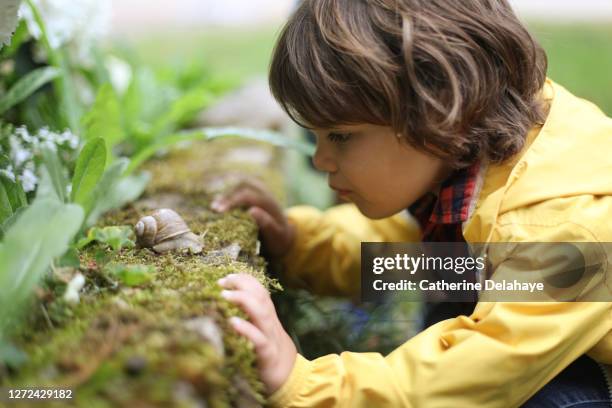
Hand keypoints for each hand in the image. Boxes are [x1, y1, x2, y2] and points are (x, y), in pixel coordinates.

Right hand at [210, 179, 295, 258]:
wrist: (286, 234)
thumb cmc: (279, 237)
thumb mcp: (276, 234)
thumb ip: (267, 223)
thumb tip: (252, 210)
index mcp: (268, 202)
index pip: (247, 195)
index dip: (232, 201)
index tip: (219, 211)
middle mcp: (263, 193)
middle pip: (241, 187)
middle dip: (226, 197)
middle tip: (213, 209)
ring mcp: (259, 192)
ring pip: (239, 186)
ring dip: (226, 194)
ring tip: (213, 207)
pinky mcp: (254, 194)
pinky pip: (239, 189)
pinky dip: (228, 194)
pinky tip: (217, 203)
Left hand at [218, 273, 296, 394]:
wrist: (292, 379)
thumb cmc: (271, 354)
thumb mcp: (262, 332)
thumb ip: (252, 319)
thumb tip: (229, 309)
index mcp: (268, 317)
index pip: (259, 290)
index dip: (244, 280)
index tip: (226, 278)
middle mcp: (270, 323)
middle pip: (260, 296)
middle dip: (242, 284)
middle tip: (222, 282)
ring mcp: (270, 337)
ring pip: (261, 312)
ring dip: (243, 300)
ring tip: (225, 296)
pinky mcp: (267, 355)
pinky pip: (258, 339)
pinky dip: (246, 329)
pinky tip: (232, 323)